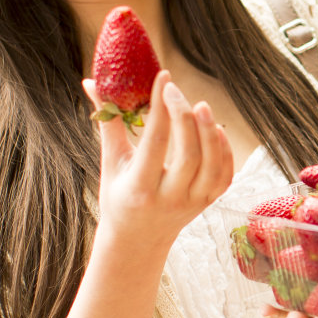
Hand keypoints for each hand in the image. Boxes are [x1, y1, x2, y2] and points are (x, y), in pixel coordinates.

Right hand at [85, 71, 232, 246]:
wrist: (138, 240)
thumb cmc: (119, 196)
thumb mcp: (110, 163)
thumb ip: (108, 123)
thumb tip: (92, 83)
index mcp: (139, 189)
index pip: (155, 143)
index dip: (161, 108)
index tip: (163, 78)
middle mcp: (169, 199)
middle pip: (188, 155)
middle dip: (185, 118)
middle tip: (175, 91)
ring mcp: (192, 203)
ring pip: (212, 166)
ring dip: (210, 133)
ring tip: (201, 105)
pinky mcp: (208, 203)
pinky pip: (224, 176)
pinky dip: (224, 152)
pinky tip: (216, 130)